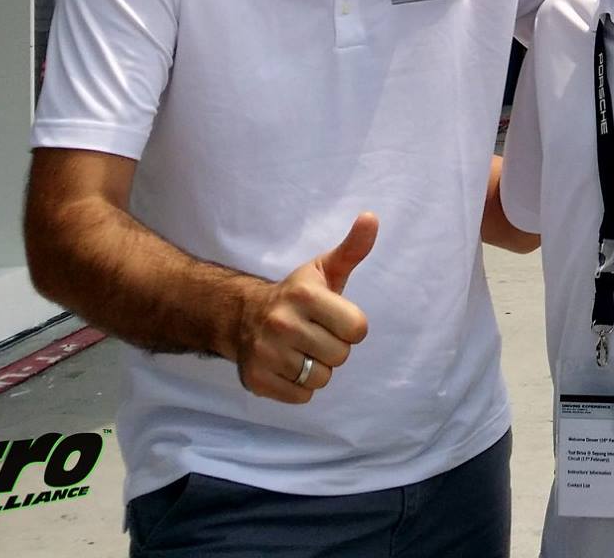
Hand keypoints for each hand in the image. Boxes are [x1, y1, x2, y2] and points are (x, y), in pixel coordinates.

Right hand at [231, 213, 375, 403]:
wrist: (242, 316)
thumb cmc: (297, 295)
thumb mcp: (324, 269)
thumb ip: (352, 248)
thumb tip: (372, 217)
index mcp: (304, 295)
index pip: (357, 329)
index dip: (351, 325)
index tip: (333, 317)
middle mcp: (282, 323)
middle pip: (341, 356)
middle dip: (334, 347)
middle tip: (315, 334)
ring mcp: (266, 353)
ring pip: (321, 378)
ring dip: (317, 368)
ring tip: (300, 349)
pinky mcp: (257, 380)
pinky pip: (302, 396)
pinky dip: (299, 386)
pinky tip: (287, 365)